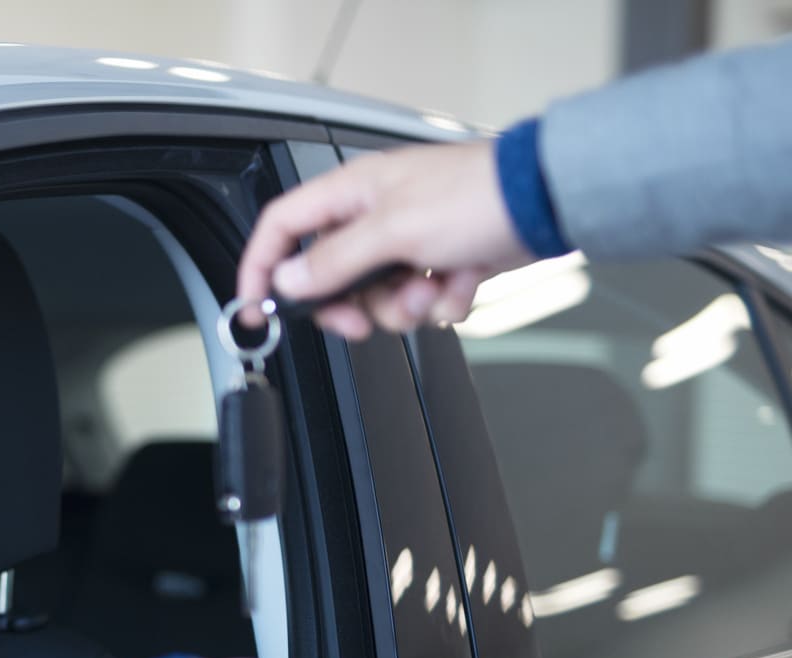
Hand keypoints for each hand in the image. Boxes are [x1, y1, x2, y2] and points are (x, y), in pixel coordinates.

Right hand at [236, 139, 533, 339]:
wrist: (547, 202)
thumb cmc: (479, 195)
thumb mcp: (393, 230)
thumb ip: (334, 259)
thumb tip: (290, 280)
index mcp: (352, 193)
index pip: (281, 227)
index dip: (261, 267)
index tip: (256, 307)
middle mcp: (375, 215)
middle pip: (329, 275)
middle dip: (350, 305)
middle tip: (362, 319)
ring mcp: (409, 240)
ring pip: (377, 295)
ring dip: (404, 305)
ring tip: (432, 289)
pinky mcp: (441, 261)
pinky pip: (419, 299)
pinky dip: (440, 300)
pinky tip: (460, 282)